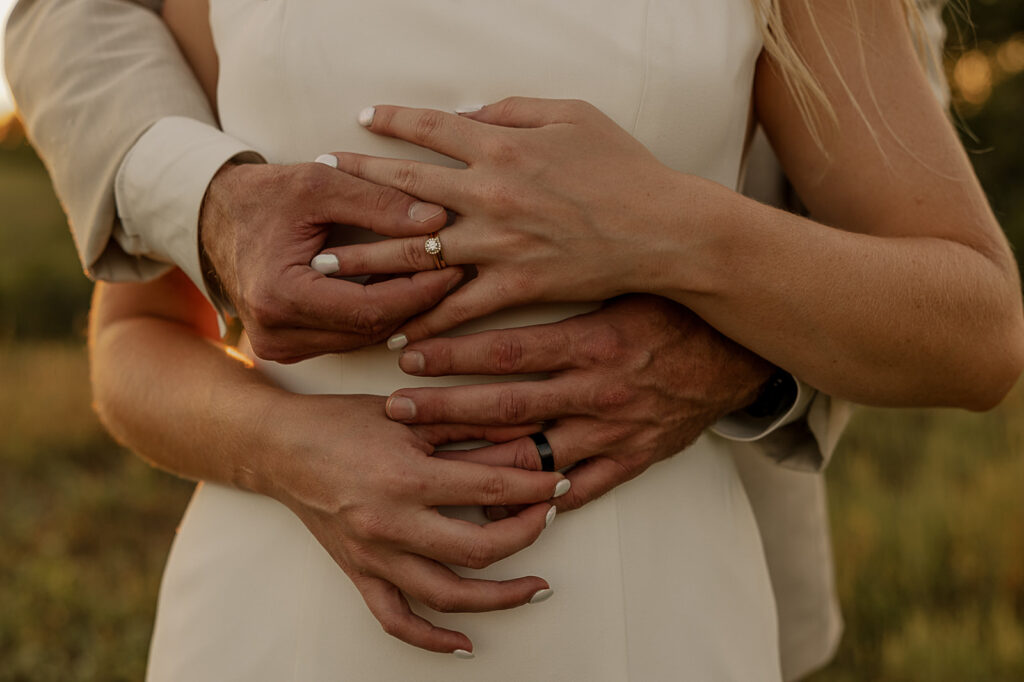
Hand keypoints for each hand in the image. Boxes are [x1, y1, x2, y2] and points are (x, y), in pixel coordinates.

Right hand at [200, 160, 461, 360]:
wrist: (213, 217)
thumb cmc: (265, 195)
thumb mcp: (320, 183)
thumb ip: (377, 201)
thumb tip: (438, 219)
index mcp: (280, 295)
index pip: (370, 308)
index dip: (419, 290)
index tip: (455, 265)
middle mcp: (276, 333)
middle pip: (371, 330)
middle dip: (419, 301)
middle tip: (458, 270)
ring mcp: (279, 346)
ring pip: (363, 339)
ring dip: (403, 311)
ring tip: (439, 277)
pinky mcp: (287, 348)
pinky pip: (346, 338)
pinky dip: (377, 315)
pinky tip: (403, 289)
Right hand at [262, 392, 568, 654]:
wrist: (278, 447)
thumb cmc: (340, 422)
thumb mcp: (409, 415)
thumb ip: (469, 428)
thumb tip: (525, 439)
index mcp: (406, 476)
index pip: (491, 491)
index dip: (534, 490)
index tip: (558, 484)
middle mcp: (391, 523)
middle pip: (478, 550)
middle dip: (526, 537)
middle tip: (550, 520)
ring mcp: (373, 555)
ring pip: (446, 595)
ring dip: (499, 599)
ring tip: (535, 589)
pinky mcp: (359, 572)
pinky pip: (396, 619)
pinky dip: (431, 639)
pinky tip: (464, 643)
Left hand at [317, 97, 689, 342]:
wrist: (663, 229)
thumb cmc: (625, 167)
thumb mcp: (574, 114)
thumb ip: (514, 109)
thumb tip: (468, 114)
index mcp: (503, 145)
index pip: (431, 128)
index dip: (392, 120)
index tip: (361, 119)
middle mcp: (490, 193)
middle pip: (405, 186)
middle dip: (356, 181)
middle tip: (317, 181)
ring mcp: (499, 243)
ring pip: (419, 251)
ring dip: (367, 257)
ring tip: (326, 264)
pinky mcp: (517, 285)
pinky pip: (460, 307)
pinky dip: (426, 320)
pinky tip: (396, 331)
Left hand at [382, 295, 771, 511]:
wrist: (741, 352)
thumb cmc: (675, 308)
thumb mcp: (623, 281)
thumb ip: (564, 272)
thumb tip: (501, 243)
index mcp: (594, 342)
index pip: (507, 351)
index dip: (452, 354)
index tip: (406, 352)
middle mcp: (598, 392)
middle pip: (506, 408)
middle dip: (445, 411)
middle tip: (395, 410)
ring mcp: (615, 432)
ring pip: (534, 457)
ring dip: (477, 461)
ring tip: (428, 463)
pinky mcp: (633, 460)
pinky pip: (581, 491)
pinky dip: (539, 504)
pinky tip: (497, 509)